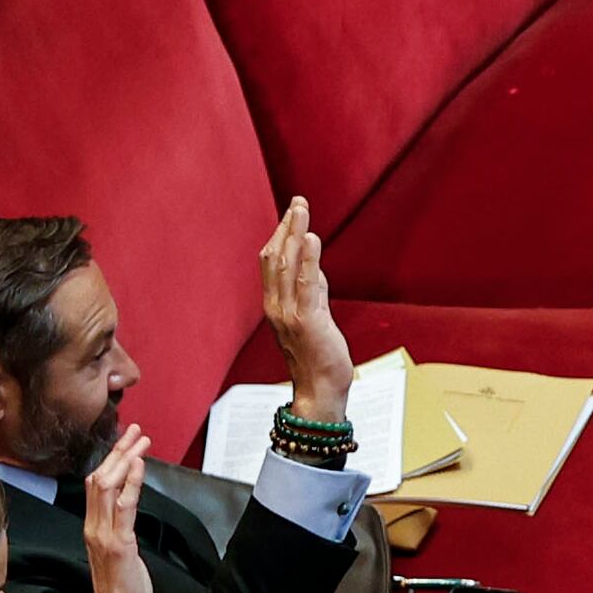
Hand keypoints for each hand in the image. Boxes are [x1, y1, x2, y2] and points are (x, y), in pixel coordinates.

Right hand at [81, 424, 154, 592]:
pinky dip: (130, 481)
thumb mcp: (118, 553)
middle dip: (116, 451)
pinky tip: (139, 464)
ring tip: (140, 439)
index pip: (95, 486)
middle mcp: (92, 528)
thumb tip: (127, 512)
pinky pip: (123, 506)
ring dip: (124, 459)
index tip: (123, 441)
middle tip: (133, 430)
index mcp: (92, 529)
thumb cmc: (123, 589)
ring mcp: (103, 535)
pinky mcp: (118, 544)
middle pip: (98, 479)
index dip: (108, 461)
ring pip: (106, 487)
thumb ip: (118, 531)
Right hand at [258, 198, 351, 426]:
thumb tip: (316, 266)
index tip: (293, 211)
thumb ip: (313, 292)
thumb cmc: (319, 357)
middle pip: (275, 258)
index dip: (281, 235)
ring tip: (301, 209)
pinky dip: (307, 259)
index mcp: (275, 305)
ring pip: (286, 266)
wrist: (320, 390)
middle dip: (285, 227)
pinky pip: (305, 285)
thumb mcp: (315, 317)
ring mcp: (288, 314)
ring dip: (294, 234)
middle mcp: (275, 307)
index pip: (273, 262)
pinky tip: (311, 238)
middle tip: (298, 201)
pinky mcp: (306, 321)